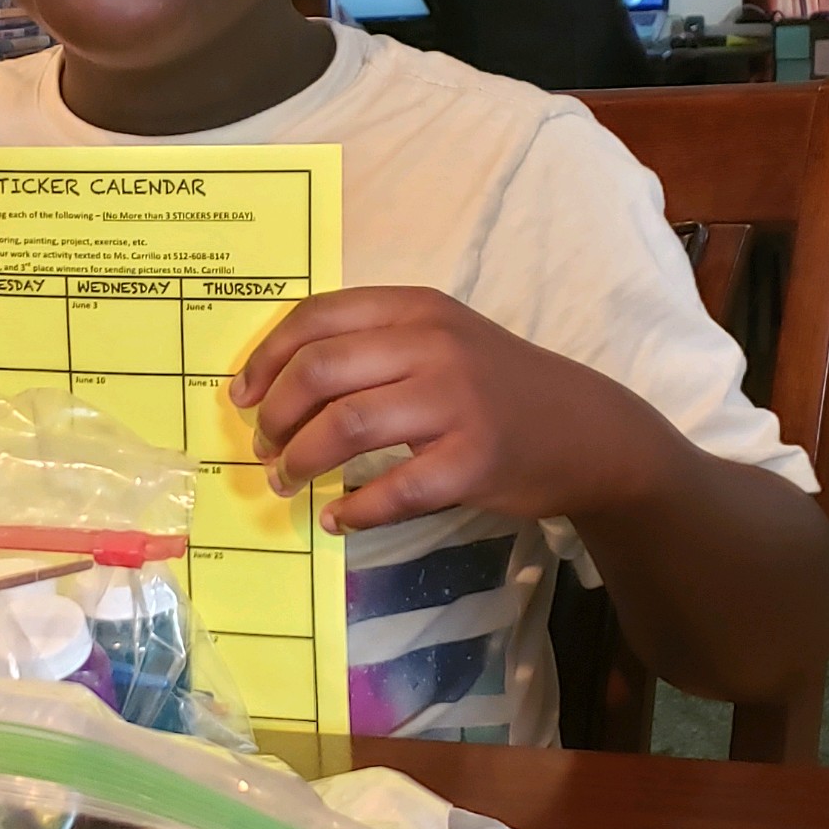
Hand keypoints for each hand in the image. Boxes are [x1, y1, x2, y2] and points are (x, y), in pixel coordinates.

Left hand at [230, 286, 667, 532]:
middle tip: (264, 448)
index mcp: (416, 309)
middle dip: (275, 415)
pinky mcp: (473, 461)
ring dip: (300, 461)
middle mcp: (433, 346)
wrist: (588, 431)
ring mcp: (455, 403)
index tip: (240, 396)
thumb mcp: (441, 340)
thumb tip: (279, 381)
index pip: (316, 317)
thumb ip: (374, 346)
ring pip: (346, 426)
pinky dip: (353, 510)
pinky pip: (391, 490)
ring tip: (287, 482)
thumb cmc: (498, 386)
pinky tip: (339, 518)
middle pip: (319, 371)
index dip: (265, 358)